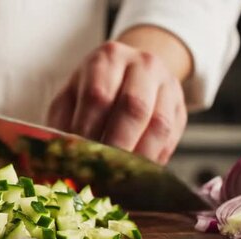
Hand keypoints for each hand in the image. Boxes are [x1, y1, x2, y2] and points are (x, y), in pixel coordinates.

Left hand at [47, 40, 187, 164]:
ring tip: (119, 177)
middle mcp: (142, 65)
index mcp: (108, 58)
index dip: (88, 129)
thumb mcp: (71, 95)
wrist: (133, 70)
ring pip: (159, 124)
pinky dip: (153, 160)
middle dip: (116, 145)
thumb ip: (62, 121)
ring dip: (138, 156)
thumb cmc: (93, 88)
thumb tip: (59, 153)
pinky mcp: (181, 108)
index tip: (78, 155)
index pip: (98, 95)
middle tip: (101, 171)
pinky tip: (136, 174)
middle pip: (134, 107)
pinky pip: (172, 138)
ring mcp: (167, 86)